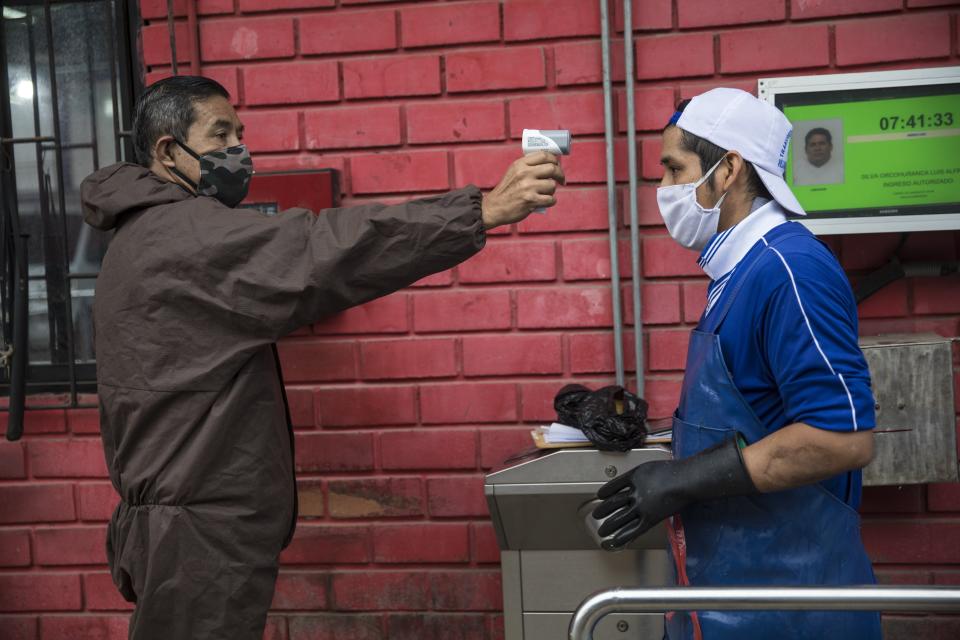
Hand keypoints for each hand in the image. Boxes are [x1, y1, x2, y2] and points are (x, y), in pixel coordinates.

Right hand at [481, 152, 564, 228]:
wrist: (495, 207)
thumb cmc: (507, 190)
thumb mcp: (513, 172)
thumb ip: (528, 166)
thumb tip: (549, 162)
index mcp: (520, 164)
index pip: (544, 155)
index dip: (554, 159)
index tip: (557, 165)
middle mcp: (524, 173)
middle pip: (552, 168)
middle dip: (560, 174)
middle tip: (561, 179)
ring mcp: (528, 187)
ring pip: (552, 185)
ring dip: (552, 191)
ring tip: (544, 193)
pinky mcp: (531, 201)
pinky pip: (551, 199)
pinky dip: (550, 201)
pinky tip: (545, 202)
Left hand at [592, 437, 755, 550]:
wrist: (686, 480)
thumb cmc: (673, 471)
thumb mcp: (650, 468)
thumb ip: (638, 477)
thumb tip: (630, 484)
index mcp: (633, 477)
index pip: (613, 486)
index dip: (605, 492)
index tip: (599, 496)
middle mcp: (634, 492)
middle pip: (613, 503)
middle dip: (602, 511)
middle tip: (595, 515)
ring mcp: (642, 507)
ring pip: (619, 518)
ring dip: (608, 526)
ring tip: (601, 531)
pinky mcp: (651, 519)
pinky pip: (633, 530)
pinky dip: (622, 537)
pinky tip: (615, 541)